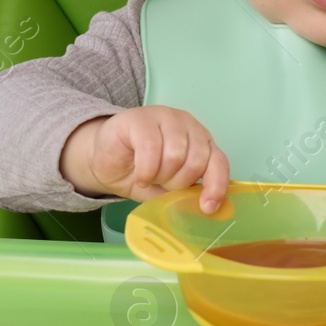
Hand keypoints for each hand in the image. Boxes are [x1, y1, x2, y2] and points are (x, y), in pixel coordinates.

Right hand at [61, 106, 230, 212]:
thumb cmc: (142, 172)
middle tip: (161, 183)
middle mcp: (187, 124)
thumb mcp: (169, 189)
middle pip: (197, 160)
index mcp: (200, 140)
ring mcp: (164, 117)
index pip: (218, 161)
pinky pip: (151, 148)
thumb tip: (207, 209)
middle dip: (178, 182)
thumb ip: (188, 194)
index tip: (207, 207)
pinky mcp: (139, 118)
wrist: (106, 163)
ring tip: (149, 176)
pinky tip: (140, 174)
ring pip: (176, 154)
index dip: (216, 185)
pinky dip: (146, 170)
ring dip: (160, 175)